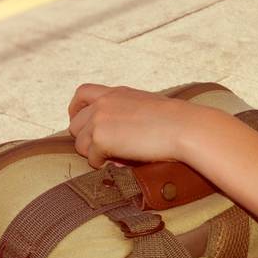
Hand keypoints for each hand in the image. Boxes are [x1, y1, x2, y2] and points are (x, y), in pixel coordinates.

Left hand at [66, 84, 198, 168]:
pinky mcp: (101, 139)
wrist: (183, 127)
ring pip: (79, 144)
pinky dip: (103, 165)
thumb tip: (117, 138)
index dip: (76, 109)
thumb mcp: (146, 106)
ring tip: (114, 159)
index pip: (82, 93)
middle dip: (85, 139)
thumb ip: (126, 114)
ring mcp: (99, 120)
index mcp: (116, 93)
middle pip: (75, 124)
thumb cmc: (174, 121)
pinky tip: (119, 164)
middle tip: (103, 150)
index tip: (80, 122)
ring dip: (94, 154)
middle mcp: (103, 103)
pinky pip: (92, 159)